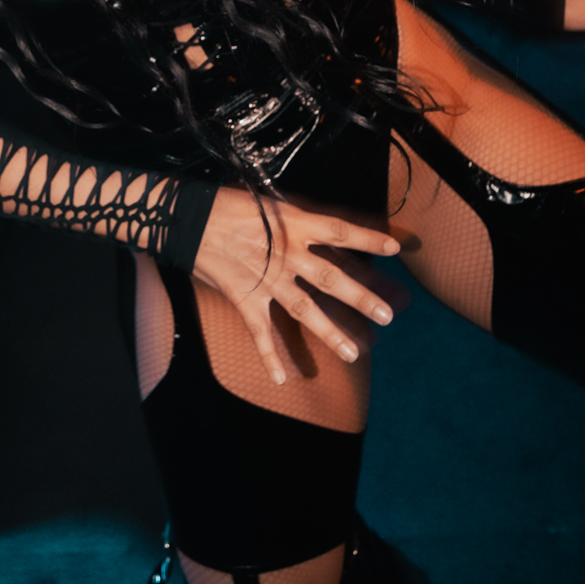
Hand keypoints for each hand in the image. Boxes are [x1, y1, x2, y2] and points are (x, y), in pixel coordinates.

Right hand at [192, 189, 400, 386]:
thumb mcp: (270, 204)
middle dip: (360, 298)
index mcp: (294, 225)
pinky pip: (260, 332)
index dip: (368, 238)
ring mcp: (267, 280)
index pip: (339, 231)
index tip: (395, 247)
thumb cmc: (229, 205)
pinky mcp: (245, 298)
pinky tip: (281, 379)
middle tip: (387, 317)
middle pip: (330, 278)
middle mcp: (286, 254)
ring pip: (304, 310)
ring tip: (354, 354)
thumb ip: (297, 222)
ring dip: (330, 333)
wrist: (189, 220)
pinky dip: (270, 357)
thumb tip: (322, 233)